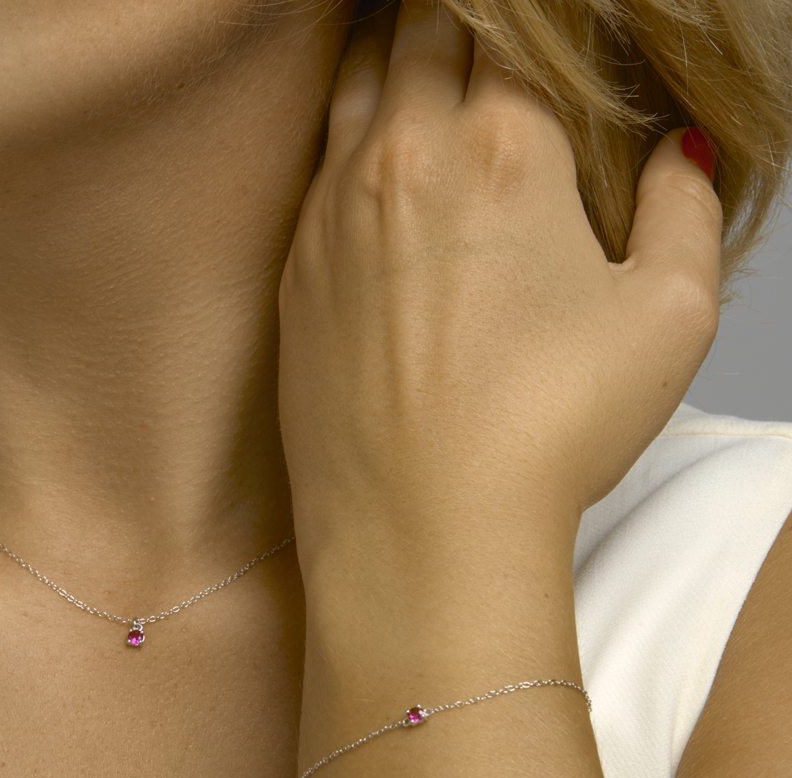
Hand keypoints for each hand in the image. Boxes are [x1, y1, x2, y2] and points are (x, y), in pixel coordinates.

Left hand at [278, 0, 721, 582]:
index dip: (532, 22)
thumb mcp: (669, 316)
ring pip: (355, 81)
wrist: (420, 527)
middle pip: (423, 30)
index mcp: (506, 146)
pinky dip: (347, 136)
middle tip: (474, 39)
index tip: (540, 49)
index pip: (513, 23)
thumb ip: (684, 207)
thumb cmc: (549, 432)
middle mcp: (406, 159)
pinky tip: (368, 156)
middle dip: (454, 21)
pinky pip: (316, 164)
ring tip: (414, 58)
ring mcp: (334, 213)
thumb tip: (678, 153)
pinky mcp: (294, 271)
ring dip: (390, 55)